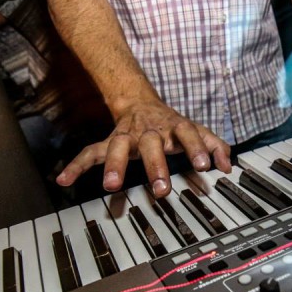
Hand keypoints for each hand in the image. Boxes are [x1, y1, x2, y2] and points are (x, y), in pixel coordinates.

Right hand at [56, 99, 231, 197]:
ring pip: (118, 146)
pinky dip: (77, 165)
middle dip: (156, 166)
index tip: (204, 166)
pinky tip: (64, 179)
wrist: (140, 102)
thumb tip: (228, 166)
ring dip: (114, 165)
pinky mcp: (109, 141)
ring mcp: (127, 135)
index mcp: (173, 126)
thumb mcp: (195, 131)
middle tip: (162, 189)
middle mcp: (149, 131)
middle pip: (151, 144)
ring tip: (110, 185)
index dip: (196, 147)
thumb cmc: (171, 124)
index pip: (187, 133)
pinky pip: (90, 152)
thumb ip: (215, 146)